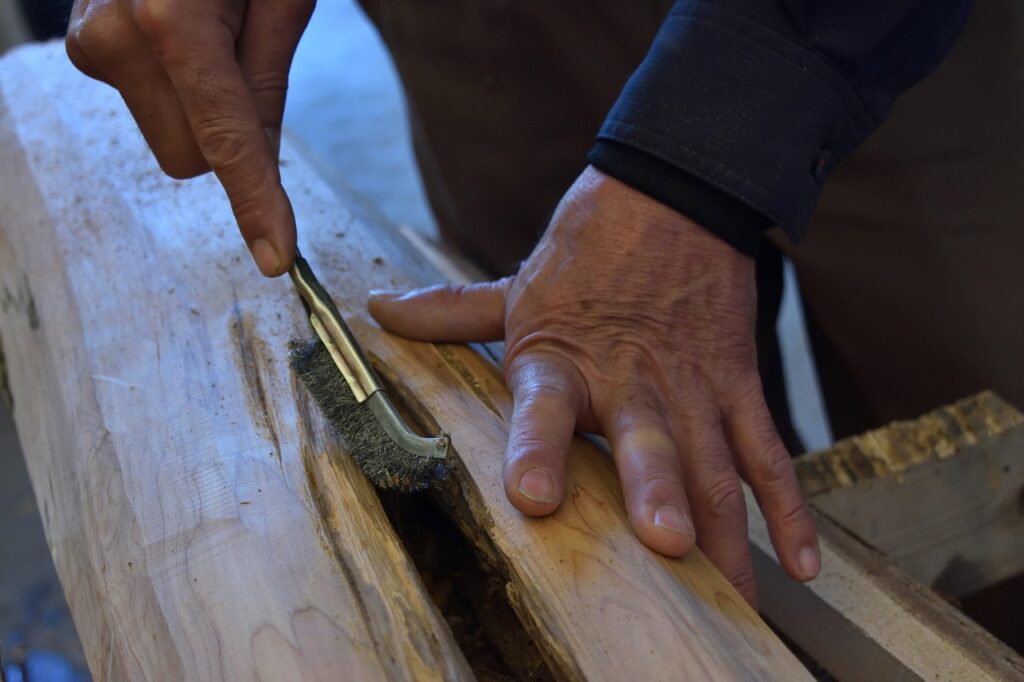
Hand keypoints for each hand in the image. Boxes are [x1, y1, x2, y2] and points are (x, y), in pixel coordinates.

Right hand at [65, 0, 314, 275]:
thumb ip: (266, 83)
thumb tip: (260, 168)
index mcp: (173, 25)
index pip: (226, 143)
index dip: (256, 203)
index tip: (277, 256)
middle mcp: (117, 41)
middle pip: (191, 160)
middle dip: (229, 140)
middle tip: (248, 58)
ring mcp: (92, 46)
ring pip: (170, 143)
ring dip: (201, 113)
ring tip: (212, 33)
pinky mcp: (86, 49)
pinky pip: (150, 109)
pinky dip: (178, 93)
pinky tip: (183, 34)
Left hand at [369, 166, 819, 604]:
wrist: (673, 190)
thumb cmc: (589, 248)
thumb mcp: (517, 285)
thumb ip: (452, 312)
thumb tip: (379, 312)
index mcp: (563, 359)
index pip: (543, 408)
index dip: (537, 450)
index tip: (534, 498)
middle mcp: (630, 380)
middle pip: (649, 443)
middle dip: (659, 495)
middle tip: (667, 547)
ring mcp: (692, 385)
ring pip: (716, 463)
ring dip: (727, 529)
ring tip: (735, 596)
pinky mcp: (738, 383)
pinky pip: (768, 452)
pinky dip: (789, 507)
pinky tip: (799, 566)